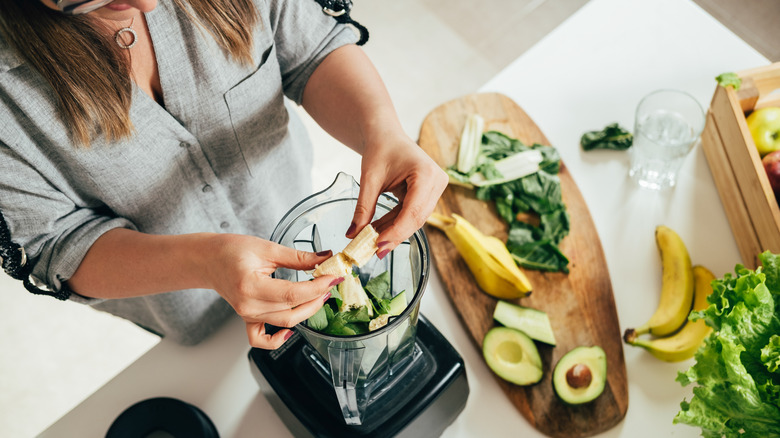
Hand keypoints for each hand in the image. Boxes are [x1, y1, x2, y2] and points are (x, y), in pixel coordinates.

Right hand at [203, 234, 341, 348]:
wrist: (209, 259)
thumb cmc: (231, 250)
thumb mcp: (267, 248)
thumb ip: (298, 257)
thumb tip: (324, 258)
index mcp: (251, 286)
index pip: (293, 293)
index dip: (317, 287)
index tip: (333, 277)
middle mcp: (248, 305)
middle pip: (292, 311)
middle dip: (317, 298)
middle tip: (330, 283)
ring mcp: (247, 315)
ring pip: (285, 322)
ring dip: (307, 311)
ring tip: (319, 294)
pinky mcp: (247, 319)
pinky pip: (261, 339)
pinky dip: (277, 340)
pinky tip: (290, 332)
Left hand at [348, 131, 447, 256]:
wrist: (386, 134)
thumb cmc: (380, 148)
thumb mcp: (369, 179)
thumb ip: (363, 208)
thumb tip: (353, 235)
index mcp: (426, 173)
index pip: (413, 211)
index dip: (396, 232)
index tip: (378, 246)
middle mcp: (437, 181)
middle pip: (417, 218)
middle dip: (395, 235)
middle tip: (374, 251)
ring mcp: (436, 188)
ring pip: (415, 219)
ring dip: (394, 231)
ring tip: (373, 242)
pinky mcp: (429, 194)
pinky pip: (413, 214)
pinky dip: (396, 223)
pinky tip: (379, 231)